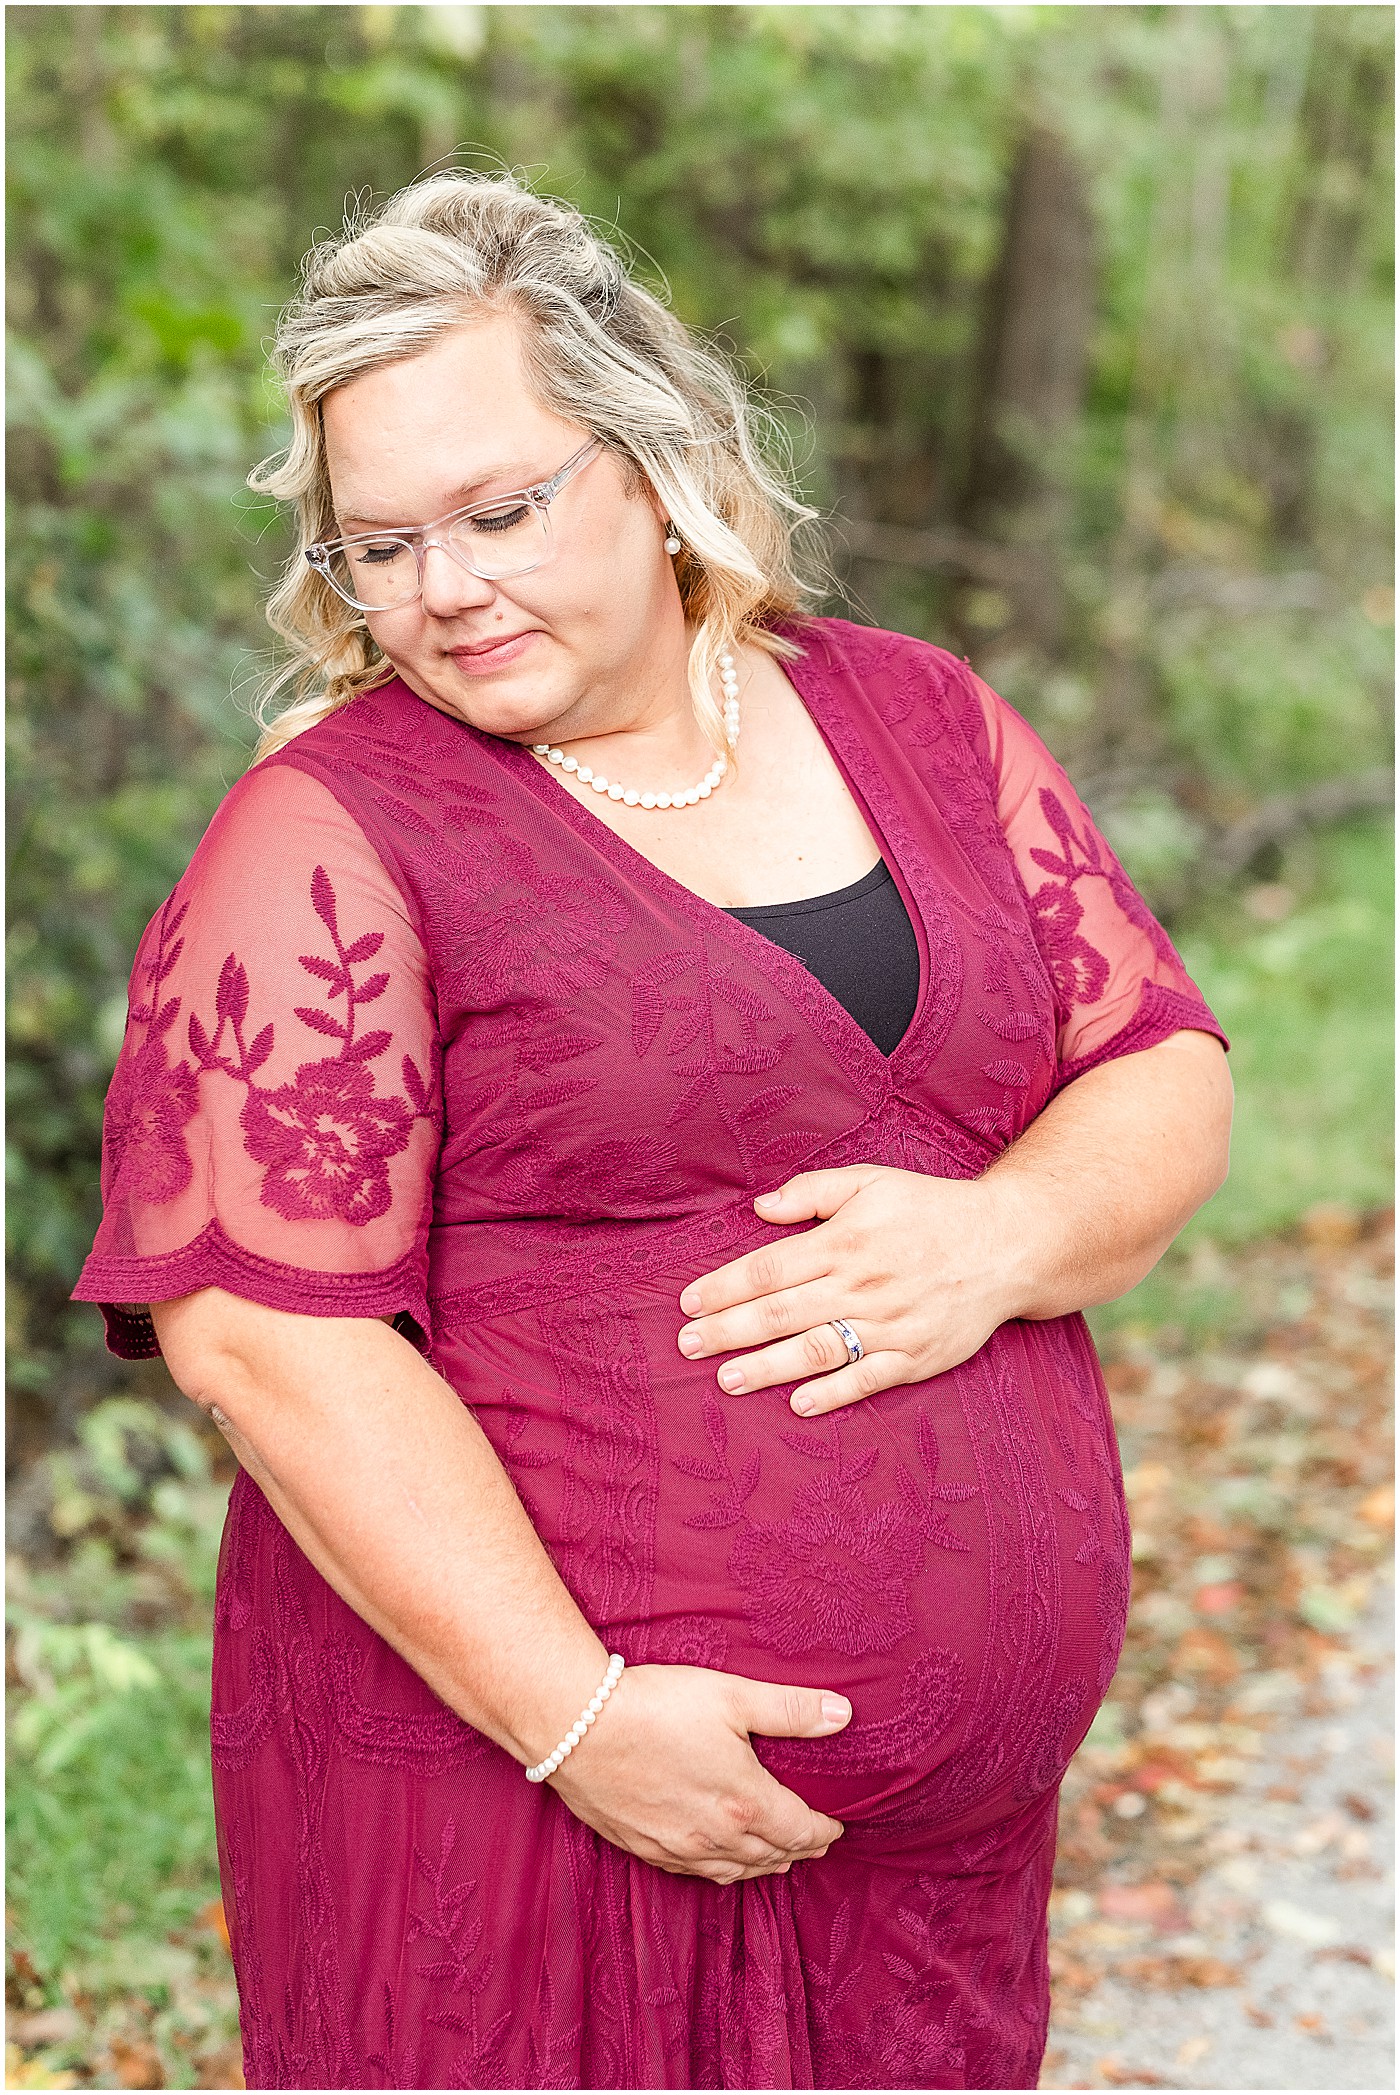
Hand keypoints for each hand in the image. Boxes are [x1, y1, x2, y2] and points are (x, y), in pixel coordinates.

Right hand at [547, 1664, 849, 1882]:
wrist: (577, 1726)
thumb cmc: (656, 1705)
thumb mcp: (731, 1696)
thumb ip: (791, 1709)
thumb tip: (843, 1714)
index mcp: (745, 1802)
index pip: (801, 1831)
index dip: (824, 1831)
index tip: (837, 1826)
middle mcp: (716, 1837)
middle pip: (771, 1856)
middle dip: (799, 1850)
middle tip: (814, 1841)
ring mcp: (677, 1848)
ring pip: (735, 1871)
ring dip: (763, 1865)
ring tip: (777, 1857)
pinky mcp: (644, 1848)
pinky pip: (695, 1874)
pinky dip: (721, 1871)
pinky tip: (720, 1862)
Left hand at [675, 1164, 1029, 1416]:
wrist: (1008, 1244)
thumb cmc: (930, 1209)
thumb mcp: (872, 1182)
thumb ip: (812, 1192)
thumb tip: (759, 1209)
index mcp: (845, 1241)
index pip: (769, 1268)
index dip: (723, 1288)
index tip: (688, 1304)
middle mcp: (862, 1284)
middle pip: (781, 1313)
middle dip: (727, 1331)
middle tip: (687, 1346)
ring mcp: (890, 1324)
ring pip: (815, 1350)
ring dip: (765, 1367)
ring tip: (726, 1380)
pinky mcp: (916, 1355)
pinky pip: (867, 1379)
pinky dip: (831, 1393)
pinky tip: (797, 1403)